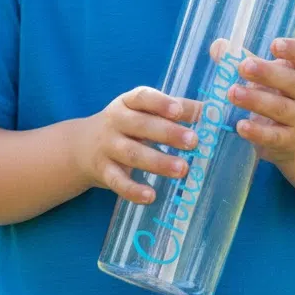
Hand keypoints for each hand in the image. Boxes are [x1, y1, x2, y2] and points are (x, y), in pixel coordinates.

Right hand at [73, 87, 201, 203]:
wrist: (82, 146)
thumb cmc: (128, 125)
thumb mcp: (146, 111)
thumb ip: (177, 109)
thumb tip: (212, 111)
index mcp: (128, 102)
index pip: (143, 97)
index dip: (160, 103)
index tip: (179, 111)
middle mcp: (116, 121)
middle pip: (141, 125)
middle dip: (168, 134)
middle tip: (193, 142)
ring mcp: (107, 146)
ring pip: (132, 153)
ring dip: (158, 162)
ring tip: (183, 170)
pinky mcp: (103, 171)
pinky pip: (117, 181)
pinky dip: (133, 190)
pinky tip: (151, 196)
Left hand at [227, 38, 294, 169]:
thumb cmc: (277, 96)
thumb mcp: (265, 77)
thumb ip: (244, 60)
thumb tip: (219, 46)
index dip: (293, 50)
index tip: (274, 44)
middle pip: (292, 81)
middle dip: (267, 73)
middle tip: (243, 66)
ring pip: (280, 108)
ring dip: (256, 100)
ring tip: (232, 92)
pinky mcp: (288, 139)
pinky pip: (273, 136)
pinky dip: (257, 132)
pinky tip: (240, 126)